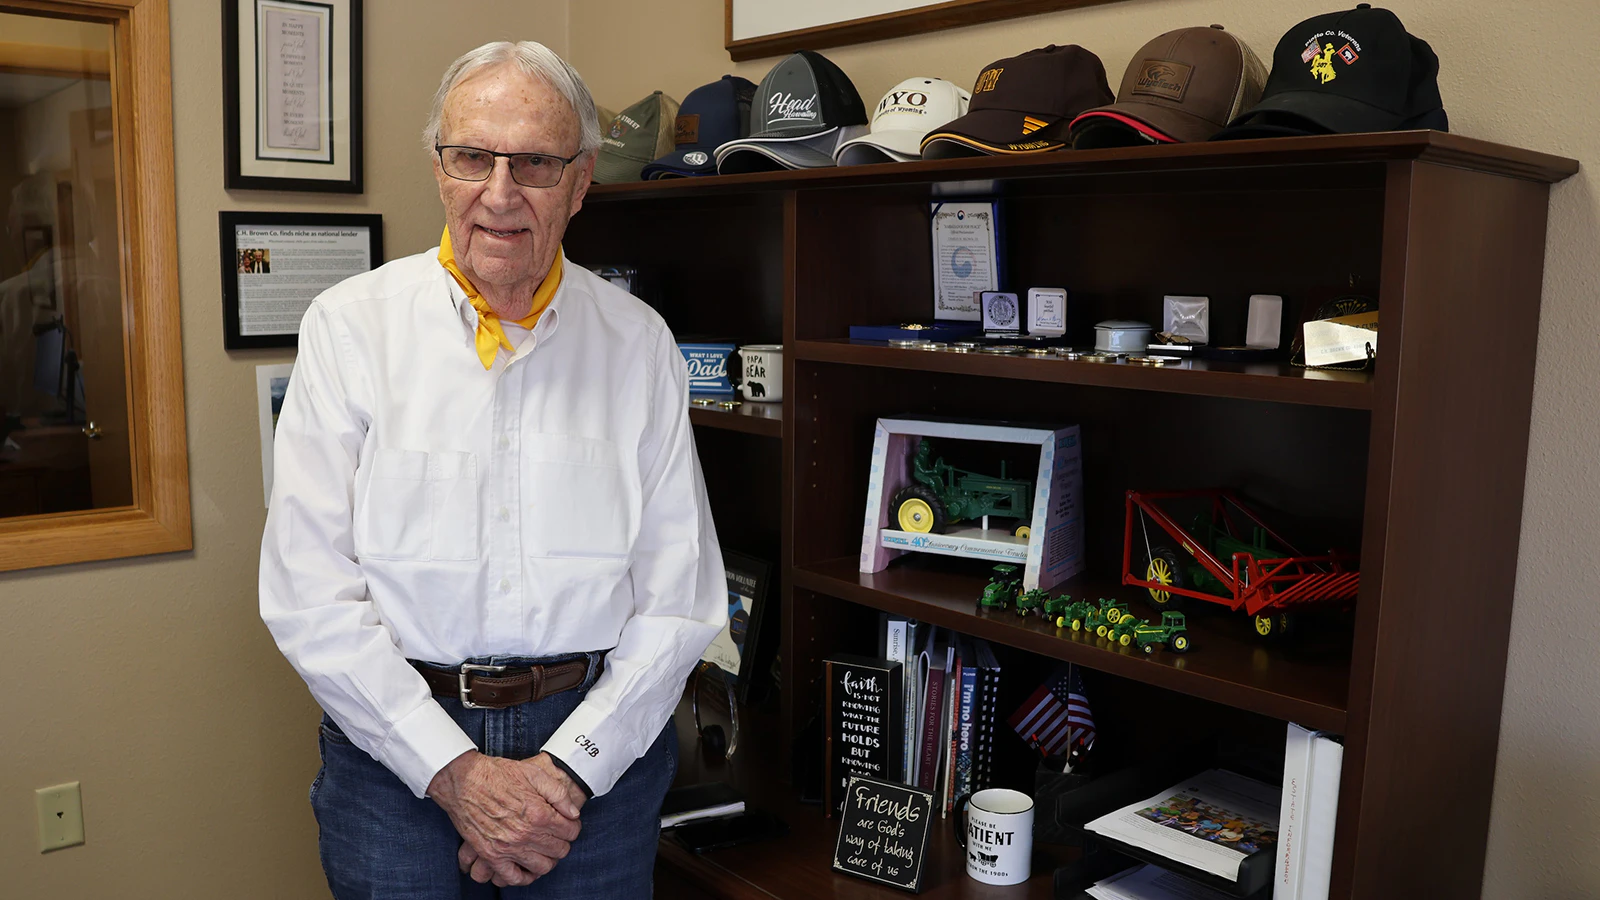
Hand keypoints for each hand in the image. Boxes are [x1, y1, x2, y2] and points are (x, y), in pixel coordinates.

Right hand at [428, 750, 582, 886]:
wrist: (463, 781)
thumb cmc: (498, 774)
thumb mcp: (534, 773)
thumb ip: (558, 794)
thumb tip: (574, 813)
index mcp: (539, 813)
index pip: (571, 832)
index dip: (573, 827)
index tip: (567, 823)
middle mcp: (526, 834)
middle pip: (560, 850)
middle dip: (563, 842)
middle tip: (557, 834)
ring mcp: (508, 848)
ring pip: (542, 867)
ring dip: (548, 859)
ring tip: (544, 848)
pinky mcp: (491, 855)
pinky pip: (513, 877)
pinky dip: (523, 876)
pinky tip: (527, 866)